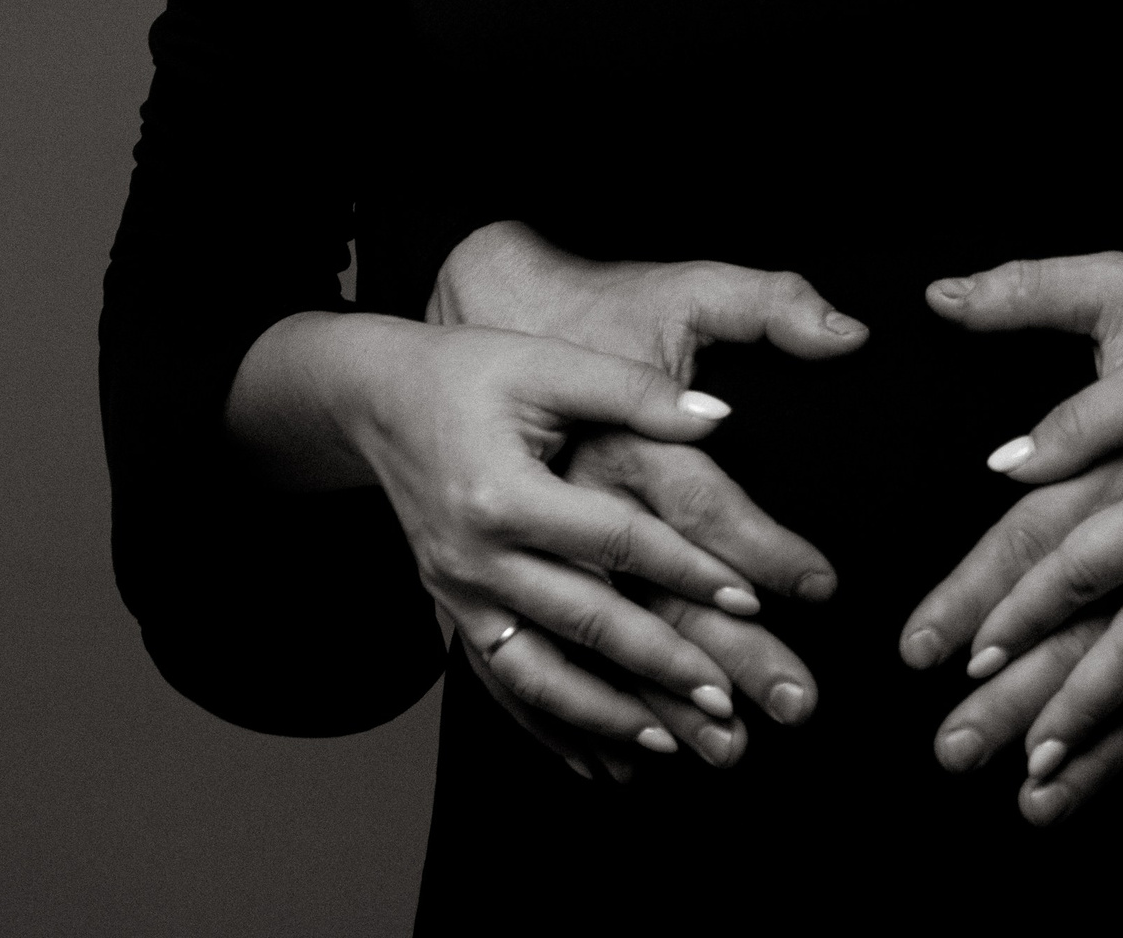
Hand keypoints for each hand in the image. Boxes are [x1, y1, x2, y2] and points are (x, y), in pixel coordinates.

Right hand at [430, 223, 858, 769]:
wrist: (375, 399)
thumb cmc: (466, 370)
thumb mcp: (546, 362)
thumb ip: (632, 390)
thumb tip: (718, 418)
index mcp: (503, 494)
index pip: (613, 543)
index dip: (685, 569)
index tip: (747, 600)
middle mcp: (475, 557)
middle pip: (582, 621)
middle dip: (659, 665)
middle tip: (726, 700)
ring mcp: (458, 595)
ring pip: (537, 676)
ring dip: (606, 716)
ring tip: (671, 744)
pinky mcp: (452, 612)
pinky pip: (502, 685)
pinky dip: (550, 728)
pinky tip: (598, 761)